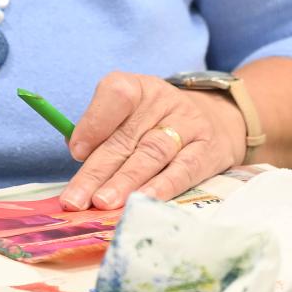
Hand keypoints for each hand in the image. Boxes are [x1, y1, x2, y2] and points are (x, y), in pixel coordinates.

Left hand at [57, 72, 245, 211]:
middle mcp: (164, 101)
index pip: (116, 94)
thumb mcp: (129, 115)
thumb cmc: (156, 123)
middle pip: (126, 137)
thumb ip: (102, 131)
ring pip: (152, 153)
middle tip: (75, 199)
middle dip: (97, 171)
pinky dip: (161, 187)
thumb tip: (77, 151)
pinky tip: (141, 201)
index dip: (95, 122)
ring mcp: (189, 125)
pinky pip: (184, 170)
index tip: (76, 152)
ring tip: (103, 203)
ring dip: (124, 181)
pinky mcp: (209, 150)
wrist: (215, 121)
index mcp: (138, 88)